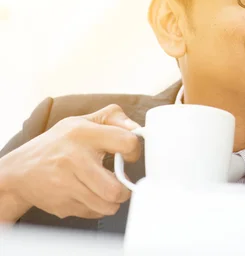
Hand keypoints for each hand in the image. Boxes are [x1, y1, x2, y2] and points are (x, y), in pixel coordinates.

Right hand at [0, 104, 140, 220]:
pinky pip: (94, 213)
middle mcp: (74, 159)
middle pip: (116, 188)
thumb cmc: (58, 144)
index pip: (126, 143)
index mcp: (83, 134)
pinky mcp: (62, 204)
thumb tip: (136, 127)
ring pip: (107, 205)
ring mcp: (66, 185)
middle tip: (121, 181)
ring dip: (113, 200)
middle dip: (125, 188)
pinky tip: (90, 194)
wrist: (20, 170)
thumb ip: (112, 118)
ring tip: (107, 189)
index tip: (129, 154)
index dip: (134, 150)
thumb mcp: (82, 122)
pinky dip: (97, 207)